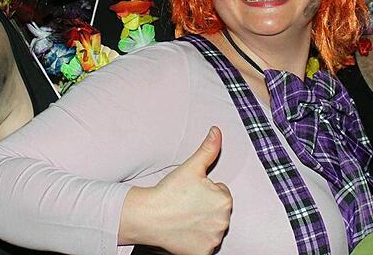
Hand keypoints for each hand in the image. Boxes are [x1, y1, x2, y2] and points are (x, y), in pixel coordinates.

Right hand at [124, 127, 231, 254]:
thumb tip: (217, 131)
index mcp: (224, 200)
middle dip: (204, 207)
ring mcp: (213, 240)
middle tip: (185, 205)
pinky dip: (196, 241)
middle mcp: (223, 222)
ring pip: (211, 228)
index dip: (204, 191)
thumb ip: (208, 149)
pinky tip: (183, 232)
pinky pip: (204, 245)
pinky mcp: (203, 253)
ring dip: (201, 224)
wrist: (148, 216)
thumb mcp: (191, 167)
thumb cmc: (169, 192)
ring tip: (183, 217)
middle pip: (217, 211)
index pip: (220, 193)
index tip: (189, 193)